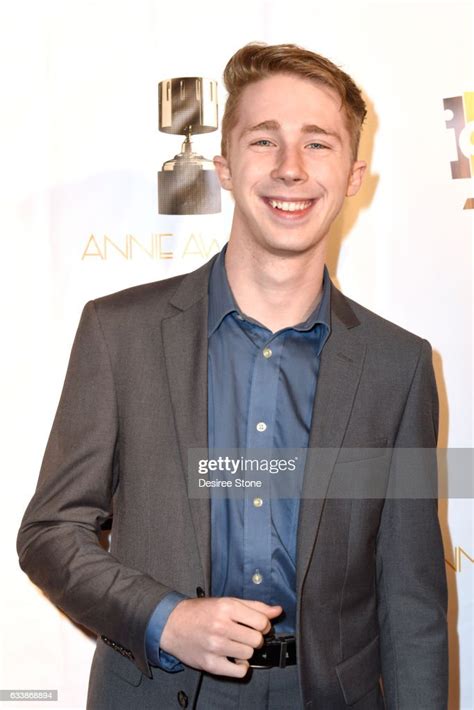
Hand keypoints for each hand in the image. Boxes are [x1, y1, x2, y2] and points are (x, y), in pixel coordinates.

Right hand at [159, 596, 281, 676]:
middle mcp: (221, 626)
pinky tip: (233, 658)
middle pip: (257, 640)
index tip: (256, 625)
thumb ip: (254, 606)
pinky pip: (239, 671)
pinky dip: (240, 667)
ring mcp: (215, 646)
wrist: (173, 624)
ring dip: (246, 651)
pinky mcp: (210, 663)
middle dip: (254, 638)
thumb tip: (278, 611)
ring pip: (249, 655)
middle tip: (244, 635)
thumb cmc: (201, 612)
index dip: (264, 625)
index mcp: (227, 607)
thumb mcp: (227, 602)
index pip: (262, 622)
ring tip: (235, 645)